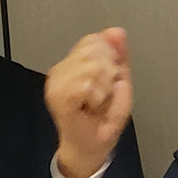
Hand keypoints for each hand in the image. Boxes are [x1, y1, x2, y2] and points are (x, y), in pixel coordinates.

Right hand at [45, 27, 134, 177]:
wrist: (92, 146)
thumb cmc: (102, 119)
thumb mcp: (120, 83)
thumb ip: (119, 56)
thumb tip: (117, 31)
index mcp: (74, 63)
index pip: (93, 40)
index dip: (110, 56)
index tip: (110, 77)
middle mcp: (61, 70)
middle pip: (94, 50)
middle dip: (109, 72)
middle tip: (104, 92)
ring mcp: (57, 83)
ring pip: (92, 66)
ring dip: (104, 86)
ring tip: (98, 100)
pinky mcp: (58, 97)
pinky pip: (85, 83)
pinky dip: (97, 95)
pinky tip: (92, 104)